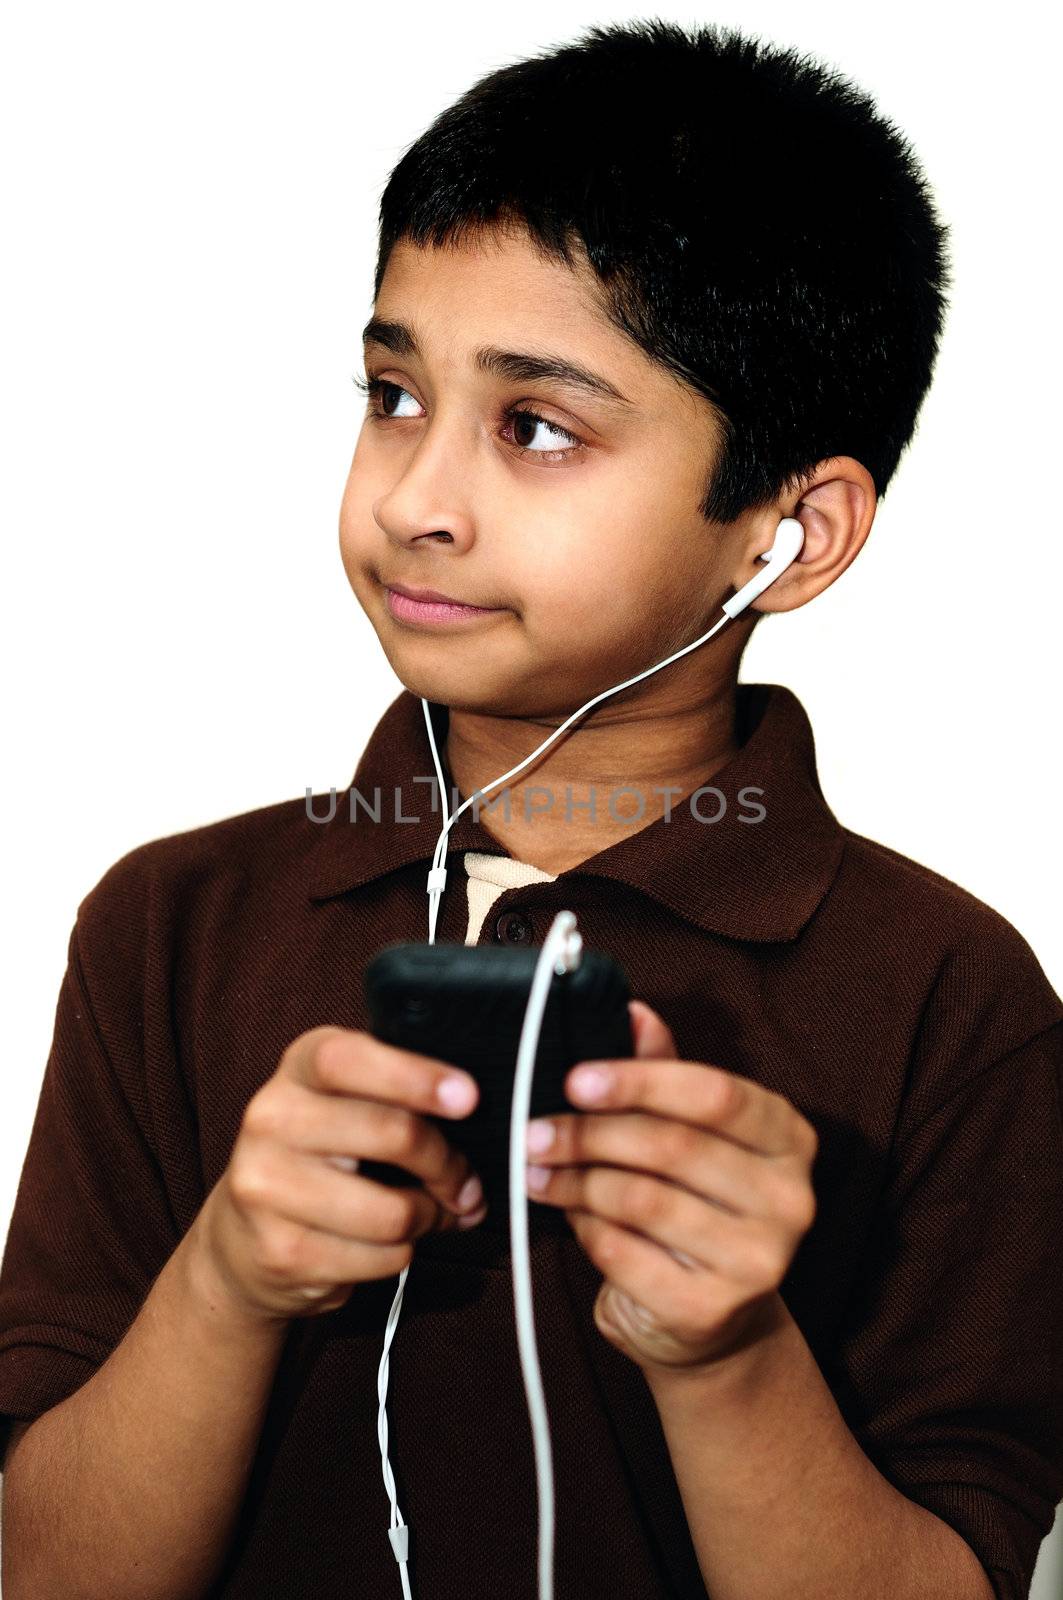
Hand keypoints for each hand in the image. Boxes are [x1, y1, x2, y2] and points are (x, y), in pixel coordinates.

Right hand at [192, 1026, 486, 1324]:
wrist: (242, 1238)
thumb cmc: (320, 1157)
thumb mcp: (347, 1103)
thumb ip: (401, 1096)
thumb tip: (488, 1125)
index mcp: (298, 1068)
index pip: (348, 1059)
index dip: (414, 1076)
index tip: (468, 1097)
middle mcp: (271, 1119)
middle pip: (392, 1134)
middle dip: (449, 1165)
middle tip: (467, 1182)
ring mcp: (267, 1188)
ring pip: (394, 1212)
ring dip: (428, 1218)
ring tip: (425, 1213)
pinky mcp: (281, 1252)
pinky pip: (381, 1258)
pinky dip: (401, 1253)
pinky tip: (386, 1242)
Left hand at [523, 1001, 817, 1378]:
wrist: (709, 1321)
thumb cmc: (694, 1205)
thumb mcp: (686, 1131)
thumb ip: (662, 1072)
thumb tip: (632, 1011)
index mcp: (789, 1138)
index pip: (715, 1095)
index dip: (639, 1081)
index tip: (574, 1078)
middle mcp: (790, 1199)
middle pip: (672, 1146)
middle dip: (589, 1133)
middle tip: (533, 1129)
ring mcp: (758, 1261)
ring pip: (641, 1198)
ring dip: (574, 1179)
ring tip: (535, 1169)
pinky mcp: (711, 1309)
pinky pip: (622, 1252)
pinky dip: (583, 1227)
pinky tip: (567, 1214)